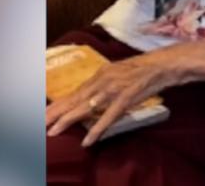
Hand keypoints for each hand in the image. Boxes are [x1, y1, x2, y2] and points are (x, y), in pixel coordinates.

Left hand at [46, 51, 180, 146]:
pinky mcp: (126, 97)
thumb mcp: (119, 74)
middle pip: (74, 99)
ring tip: (53, 132)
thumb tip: (92, 97)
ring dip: (68, 120)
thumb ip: (104, 84)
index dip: (58, 104)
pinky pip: (109, 116)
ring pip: (86, 107)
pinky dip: (97, 129)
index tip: (43, 114)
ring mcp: (113, 89)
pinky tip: (87, 141)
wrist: (165, 63)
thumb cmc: (144, 69)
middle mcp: (103, 80)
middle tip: (39, 124)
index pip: (74, 92)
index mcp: (100, 74)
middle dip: (55, 112)